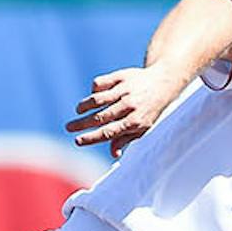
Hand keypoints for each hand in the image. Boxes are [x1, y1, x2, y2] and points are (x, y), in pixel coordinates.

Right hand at [66, 67, 183, 157]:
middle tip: (68, 128)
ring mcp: (125, 90)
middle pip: (100, 117)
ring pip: (97, 99)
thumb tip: (114, 154)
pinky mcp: (120, 76)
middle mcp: (130, 106)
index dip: (92, 138)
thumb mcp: (144, 127)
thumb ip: (127, 139)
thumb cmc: (150, 110)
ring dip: (84, 106)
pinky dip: (94, 90)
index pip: (109, 133)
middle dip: (81, 124)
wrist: (163, 83)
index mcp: (136, 122)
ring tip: (78, 111)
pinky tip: (94, 96)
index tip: (77, 141)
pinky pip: (100, 83)